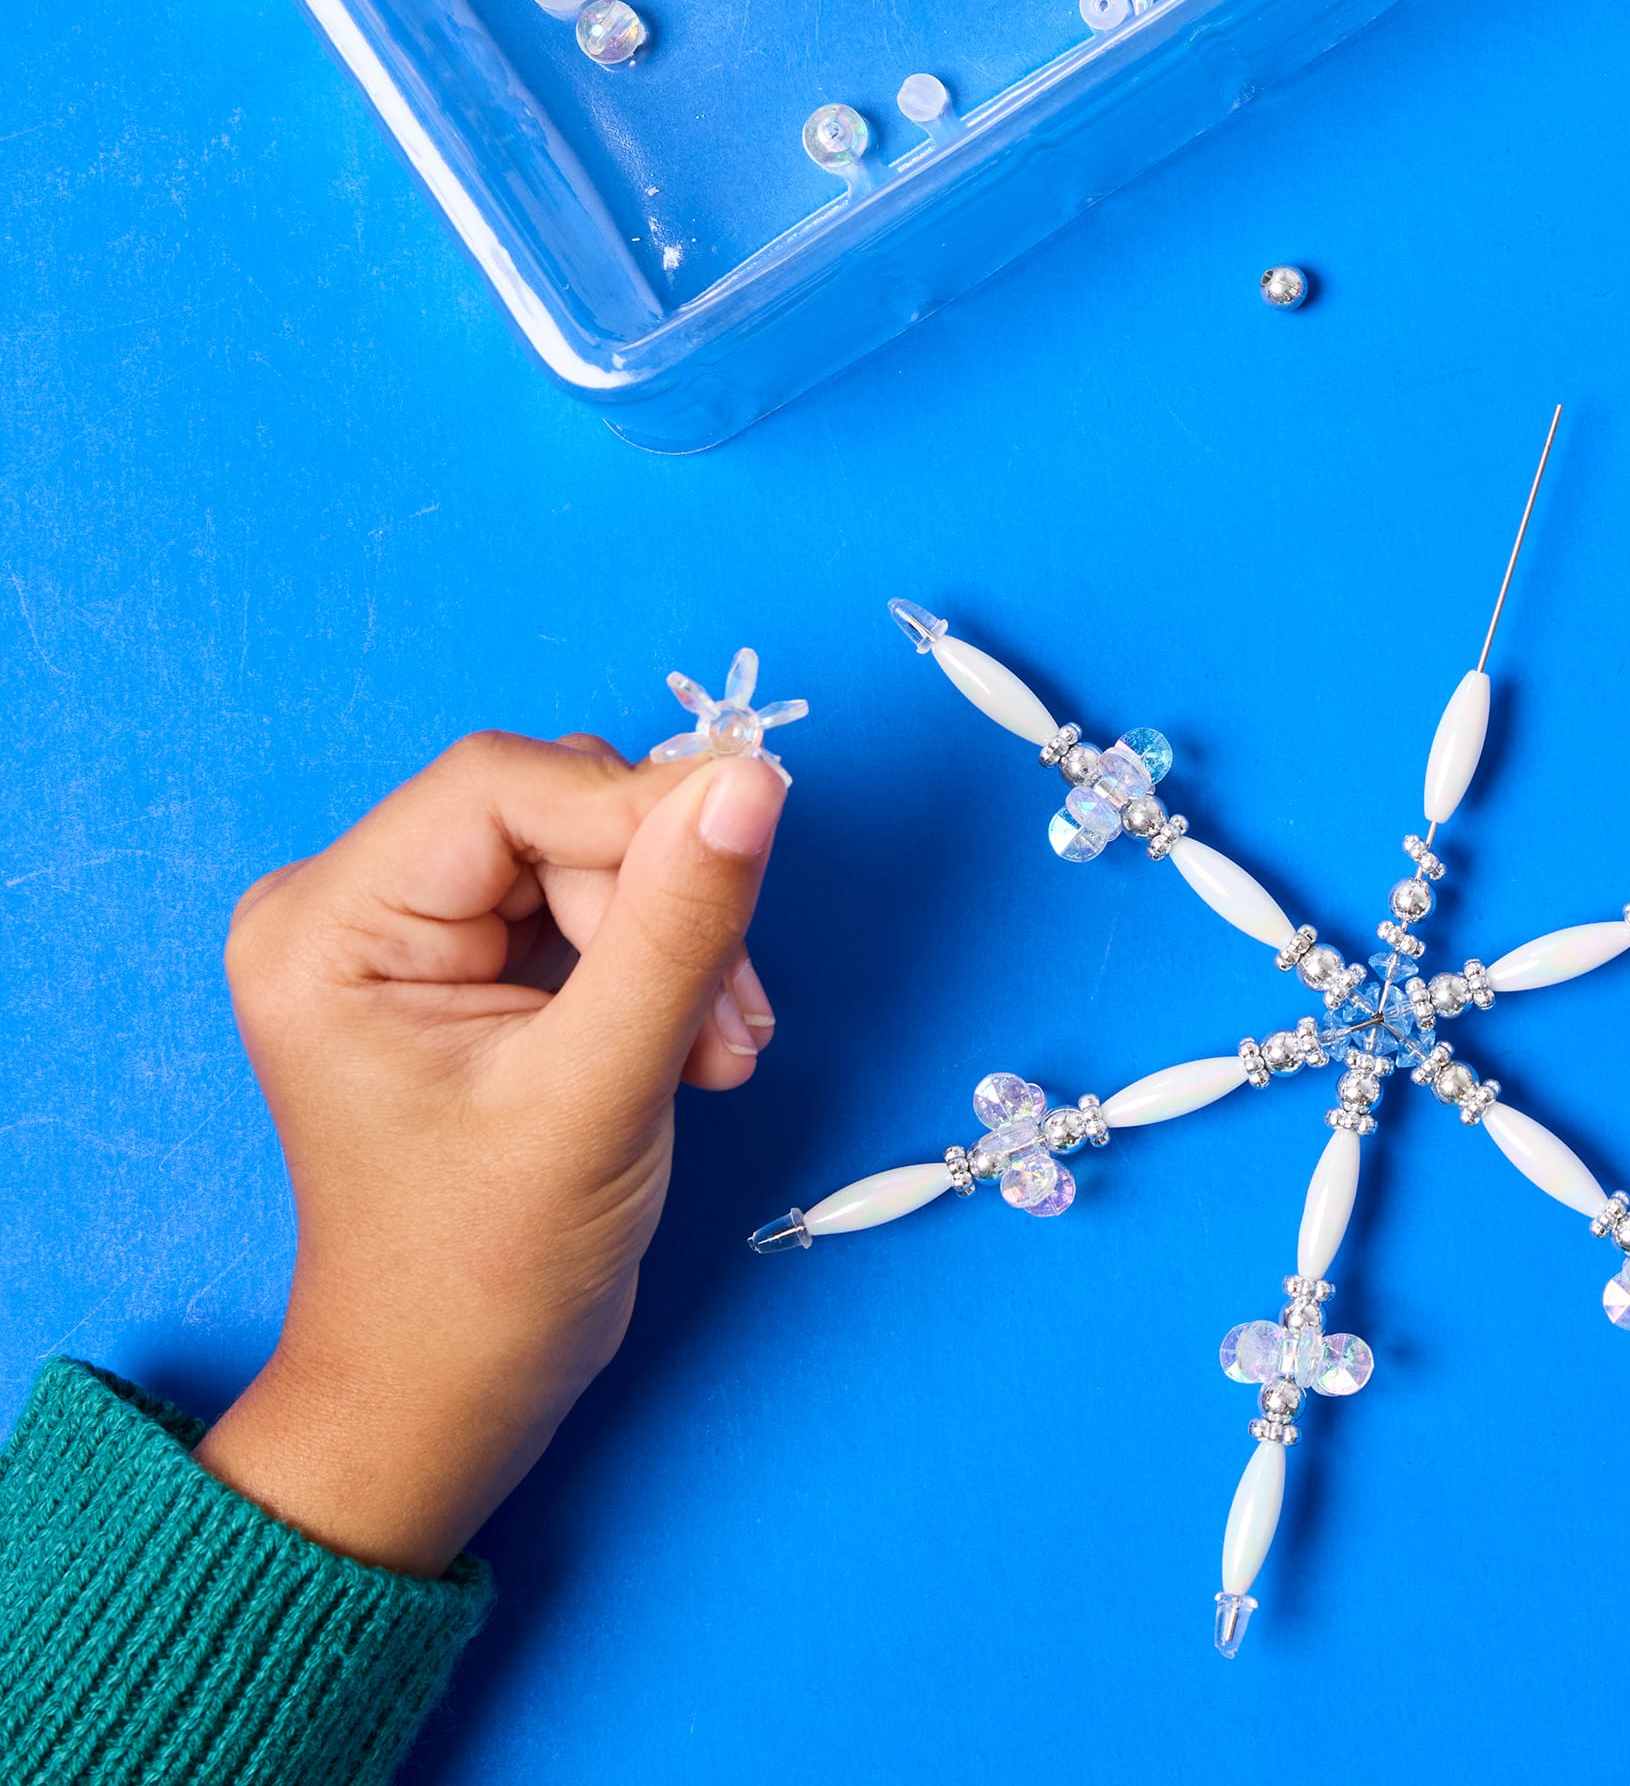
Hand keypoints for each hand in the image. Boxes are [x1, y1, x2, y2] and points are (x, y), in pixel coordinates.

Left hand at [195, 728, 788, 1573]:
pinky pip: (591, 895)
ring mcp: (405, 931)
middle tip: (731, 1018)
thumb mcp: (598, 1091)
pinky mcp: (463, 959)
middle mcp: (346, 905)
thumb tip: (753, 780)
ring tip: (717, 1052)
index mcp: (327, 927)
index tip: (749, 864)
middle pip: (556, 810)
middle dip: (662, 896)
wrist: (446, 1397)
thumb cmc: (482, 1277)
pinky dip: (660, 957)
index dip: (641, 812)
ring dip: (676, 934)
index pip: (507, 786)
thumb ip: (678, 926)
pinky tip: (693, 1047)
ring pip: (590, 847)